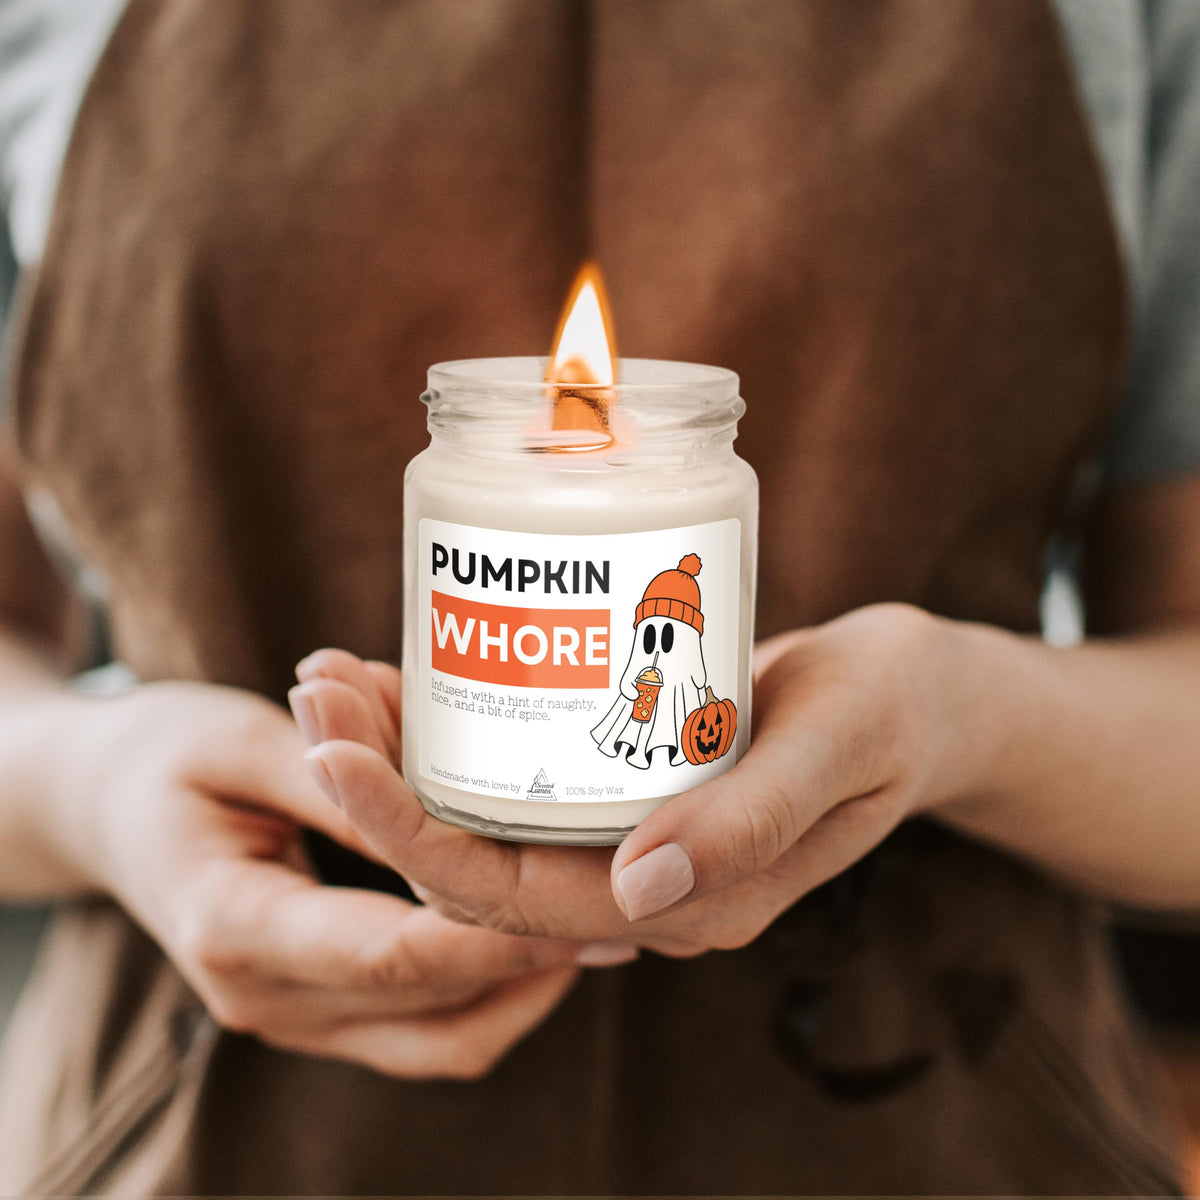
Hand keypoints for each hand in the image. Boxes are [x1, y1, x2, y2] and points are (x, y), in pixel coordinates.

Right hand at [47, 681, 622, 1078]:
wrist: (103, 806)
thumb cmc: (164, 757)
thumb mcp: (241, 742)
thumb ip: (335, 780)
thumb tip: (437, 805)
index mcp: (237, 927)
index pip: (396, 954)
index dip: (498, 934)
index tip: (584, 902)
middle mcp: (264, 996)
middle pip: (432, 1007)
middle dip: (533, 963)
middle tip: (619, 913)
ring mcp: (289, 1015)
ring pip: (437, 1041)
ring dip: (521, 992)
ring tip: (597, 930)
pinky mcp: (314, 1006)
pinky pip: (419, 1031)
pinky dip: (485, 996)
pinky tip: (536, 941)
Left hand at [298, 604, 970, 955]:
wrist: (917, 693)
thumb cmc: (890, 710)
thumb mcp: (839, 747)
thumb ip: (752, 819)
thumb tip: (640, 892)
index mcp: (692, 903)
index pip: (519, 899)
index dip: (413, 836)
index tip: (334, 752)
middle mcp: (644, 888)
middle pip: (477, 863)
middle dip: (379, 789)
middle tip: (315, 690)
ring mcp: (631, 842)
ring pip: (486, 824)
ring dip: (401, 759)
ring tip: (333, 677)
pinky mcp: (626, 791)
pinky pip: (519, 782)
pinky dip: (455, 736)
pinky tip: (409, 677)